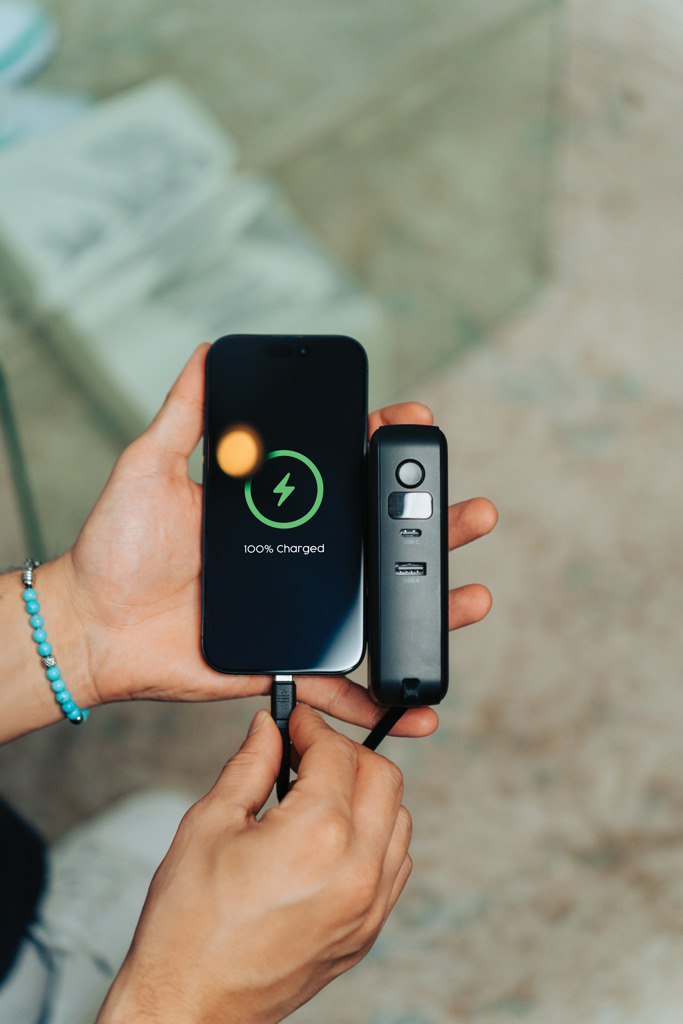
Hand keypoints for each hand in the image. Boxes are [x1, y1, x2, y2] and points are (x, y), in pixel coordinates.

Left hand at [44, 345, 495, 732]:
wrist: (92, 626)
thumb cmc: (115, 547)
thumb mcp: (149, 467)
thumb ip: (186, 415)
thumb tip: (211, 352)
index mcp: (274, 508)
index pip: (342, 472)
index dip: (382, 449)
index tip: (413, 423)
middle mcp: (296, 556)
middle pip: (378, 538)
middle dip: (433, 524)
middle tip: (472, 512)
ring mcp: (296, 610)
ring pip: (377, 608)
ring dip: (430, 603)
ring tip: (470, 594)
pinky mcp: (286, 658)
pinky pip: (342, 686)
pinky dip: (381, 700)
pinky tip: (421, 703)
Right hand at [96, 705, 411, 1023]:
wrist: (188, 1007)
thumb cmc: (187, 929)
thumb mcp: (208, 825)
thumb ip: (249, 766)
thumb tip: (268, 730)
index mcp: (317, 836)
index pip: (338, 752)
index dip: (311, 726)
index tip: (293, 720)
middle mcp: (357, 871)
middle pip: (384, 777)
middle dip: (346, 752)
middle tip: (306, 750)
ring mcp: (368, 907)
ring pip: (399, 820)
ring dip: (367, 793)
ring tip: (319, 791)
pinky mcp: (367, 932)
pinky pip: (395, 865)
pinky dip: (375, 837)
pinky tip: (334, 835)